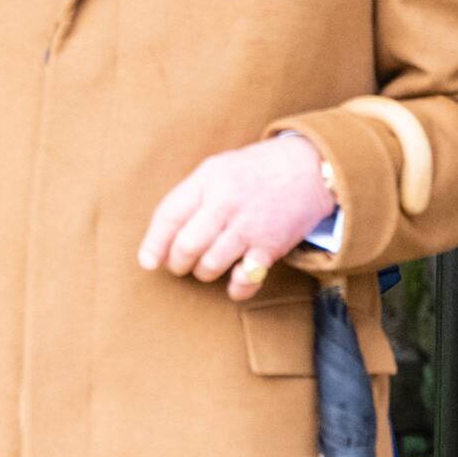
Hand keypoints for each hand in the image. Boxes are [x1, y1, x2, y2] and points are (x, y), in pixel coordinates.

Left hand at [138, 134, 333, 300]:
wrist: (309, 167)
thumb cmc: (256, 170)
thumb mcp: (219, 168)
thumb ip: (193, 194)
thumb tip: (164, 233)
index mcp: (209, 179)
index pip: (170, 214)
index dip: (154, 242)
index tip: (148, 262)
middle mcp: (226, 202)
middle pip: (186, 246)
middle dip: (177, 263)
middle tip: (179, 265)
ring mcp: (249, 226)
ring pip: (210, 265)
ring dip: (202, 273)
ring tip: (205, 268)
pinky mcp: (270, 246)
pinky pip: (245, 279)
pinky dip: (236, 288)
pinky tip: (233, 283)